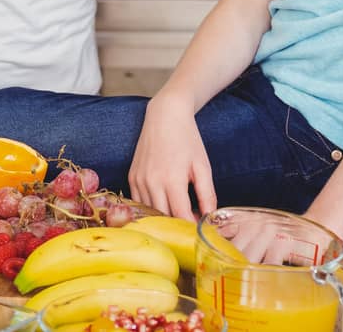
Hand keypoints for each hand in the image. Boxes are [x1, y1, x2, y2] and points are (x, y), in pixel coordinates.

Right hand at [128, 97, 215, 221]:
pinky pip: (139, 202)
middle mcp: (152, 182)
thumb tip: (210, 218)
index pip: (180, 216)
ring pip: (150, 212)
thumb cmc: (187, 140)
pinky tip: (163, 203)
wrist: (165, 116)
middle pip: (164, 218)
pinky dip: (151, 208)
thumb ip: (207, 195)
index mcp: (172, 179)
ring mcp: (139, 180)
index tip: (199, 227)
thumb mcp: (202, 166)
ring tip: (178, 211)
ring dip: (164, 218)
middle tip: (191, 220)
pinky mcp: (131, 177)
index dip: (191, 226)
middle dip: (178, 224)